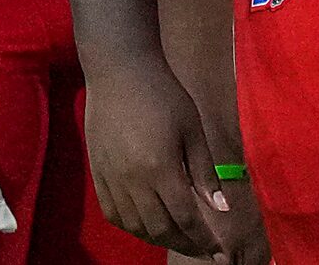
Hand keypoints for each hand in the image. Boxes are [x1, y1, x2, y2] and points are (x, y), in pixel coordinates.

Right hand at [78, 58, 231, 256]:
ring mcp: (111, 180)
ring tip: (179, 238)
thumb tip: (220, 209)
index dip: (204, 240)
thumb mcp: (193, 129)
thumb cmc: (164, 94)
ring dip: (159, 238)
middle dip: (185, 244)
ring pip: (135, 226)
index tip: (220, 253)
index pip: (185, 218)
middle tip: (203, 250)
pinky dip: (132, 227)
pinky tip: (147, 225)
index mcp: (161, 168)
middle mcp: (133, 181)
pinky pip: (114, 214)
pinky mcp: (97, 175)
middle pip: (160, 229)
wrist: (120, 72)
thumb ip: (204, 172)